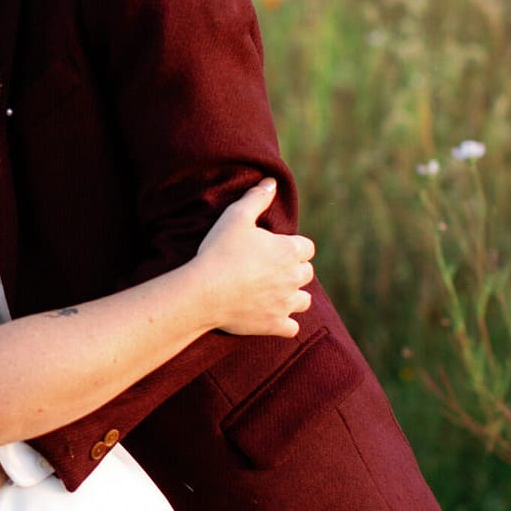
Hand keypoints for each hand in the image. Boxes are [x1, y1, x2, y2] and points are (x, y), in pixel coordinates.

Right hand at [196, 180, 315, 337]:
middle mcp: (294, 278)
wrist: (203, 292)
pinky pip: (292, 328)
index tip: (275, 248)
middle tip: (271, 269)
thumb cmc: (219, 251)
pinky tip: (272, 316)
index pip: (307, 248)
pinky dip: (285, 323)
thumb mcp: (235, 217)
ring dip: (293, 296)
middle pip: (306, 273)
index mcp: (290, 251)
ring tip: (275, 293)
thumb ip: (256, 198)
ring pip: (304, 301)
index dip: (292, 247)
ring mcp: (286, 304)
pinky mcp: (274, 325)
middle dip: (293, 270)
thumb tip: (271, 182)